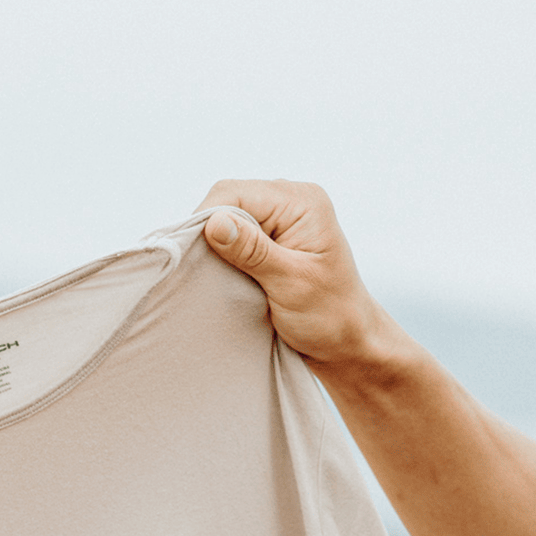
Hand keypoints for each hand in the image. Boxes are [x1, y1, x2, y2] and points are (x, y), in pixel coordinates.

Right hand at [197, 180, 398, 373]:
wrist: (348, 341)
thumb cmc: (328, 316)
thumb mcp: (289, 284)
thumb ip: (253, 251)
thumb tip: (213, 223)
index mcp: (303, 202)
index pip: (236, 194)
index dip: (205, 219)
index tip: (188, 257)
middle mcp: (292, 201)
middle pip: (229, 199)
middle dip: (207, 231)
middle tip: (196, 270)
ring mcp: (283, 218)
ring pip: (229, 217)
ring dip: (214, 244)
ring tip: (209, 275)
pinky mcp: (273, 238)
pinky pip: (237, 233)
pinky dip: (223, 253)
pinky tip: (221, 274)